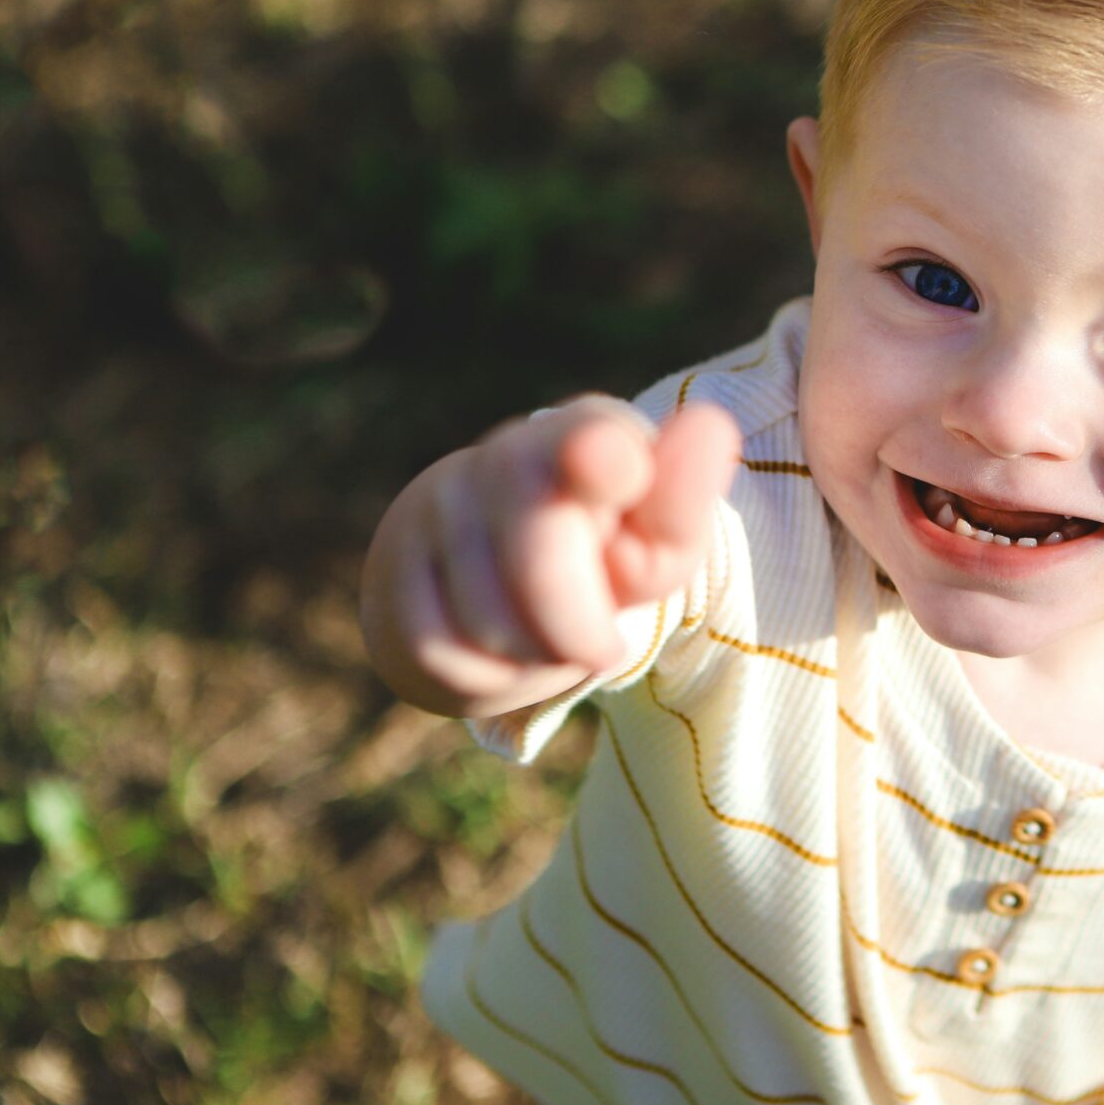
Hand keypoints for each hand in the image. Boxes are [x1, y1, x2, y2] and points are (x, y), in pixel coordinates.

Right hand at [359, 397, 743, 718]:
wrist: (511, 578)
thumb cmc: (606, 553)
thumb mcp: (659, 540)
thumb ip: (683, 499)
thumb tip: (711, 426)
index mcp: (591, 435)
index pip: (590, 439)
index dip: (602, 457)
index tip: (618, 465)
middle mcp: (507, 454)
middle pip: (535, 558)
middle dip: (575, 628)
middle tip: (606, 651)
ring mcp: (440, 503)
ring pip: (486, 622)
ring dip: (538, 659)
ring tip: (555, 641)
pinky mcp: (392, 565)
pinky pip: (437, 649)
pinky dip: (486, 678)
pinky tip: (505, 655)